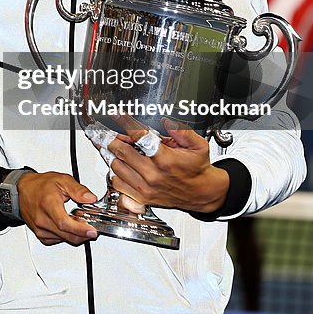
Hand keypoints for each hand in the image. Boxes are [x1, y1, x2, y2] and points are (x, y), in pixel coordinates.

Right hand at [16, 172, 98, 245]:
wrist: (23, 190)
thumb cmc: (40, 185)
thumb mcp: (62, 180)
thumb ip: (78, 190)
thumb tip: (90, 198)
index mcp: (48, 204)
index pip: (65, 223)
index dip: (80, 230)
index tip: (92, 231)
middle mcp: (42, 219)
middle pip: (66, 235)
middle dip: (83, 235)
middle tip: (91, 229)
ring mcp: (40, 228)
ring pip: (63, 240)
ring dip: (75, 235)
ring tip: (78, 223)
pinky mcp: (40, 235)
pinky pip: (57, 241)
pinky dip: (66, 237)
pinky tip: (68, 227)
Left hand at [108, 124, 228, 213]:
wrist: (201, 193)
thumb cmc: (197, 168)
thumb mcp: (198, 145)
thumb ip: (182, 131)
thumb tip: (166, 122)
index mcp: (166, 160)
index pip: (139, 137)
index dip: (125, 124)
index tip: (117, 115)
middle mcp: (153, 175)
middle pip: (122, 152)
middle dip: (114, 139)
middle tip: (110, 133)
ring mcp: (145, 188)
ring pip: (116, 167)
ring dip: (114, 155)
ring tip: (117, 148)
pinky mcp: (141, 198)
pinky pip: (117, 184)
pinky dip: (115, 173)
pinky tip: (121, 166)